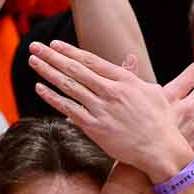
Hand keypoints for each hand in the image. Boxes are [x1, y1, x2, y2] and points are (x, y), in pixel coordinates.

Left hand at [26, 42, 192, 180]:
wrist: (161, 149)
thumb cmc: (160, 121)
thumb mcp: (151, 91)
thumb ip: (134, 75)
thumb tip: (129, 60)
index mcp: (124, 80)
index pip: (91, 61)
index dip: (70, 51)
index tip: (54, 44)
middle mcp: (111, 91)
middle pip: (75, 69)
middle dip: (52, 56)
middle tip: (35, 46)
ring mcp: (101, 109)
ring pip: (69, 86)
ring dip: (48, 72)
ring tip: (33, 61)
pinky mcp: (95, 127)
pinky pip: (69, 109)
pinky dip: (53, 97)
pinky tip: (39, 88)